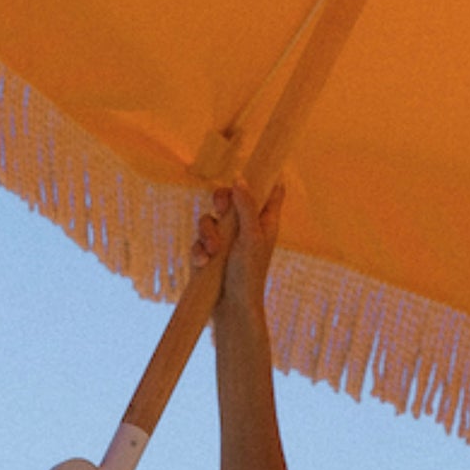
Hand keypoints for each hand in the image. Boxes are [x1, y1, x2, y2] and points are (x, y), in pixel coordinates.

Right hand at [191, 180, 283, 324]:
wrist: (232, 308)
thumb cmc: (249, 274)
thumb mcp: (251, 236)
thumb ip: (245, 206)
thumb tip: (239, 179)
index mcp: (264, 222)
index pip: (270, 191)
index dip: (264, 175)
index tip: (255, 161)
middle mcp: (245, 227)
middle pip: (230, 197)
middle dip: (220, 201)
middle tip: (220, 208)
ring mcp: (226, 240)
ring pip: (209, 219)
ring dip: (208, 234)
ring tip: (213, 252)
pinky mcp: (209, 253)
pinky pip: (198, 240)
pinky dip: (200, 250)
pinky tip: (204, 263)